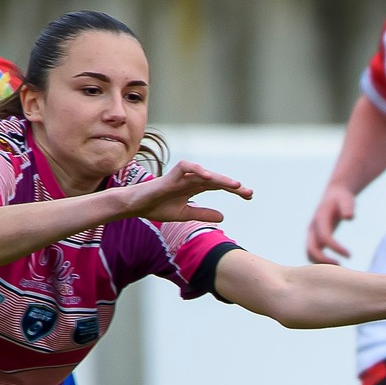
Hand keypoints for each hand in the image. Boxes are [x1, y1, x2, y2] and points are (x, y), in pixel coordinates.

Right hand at [120, 161, 250, 224]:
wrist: (136, 206)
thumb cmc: (157, 207)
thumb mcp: (185, 214)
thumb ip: (202, 214)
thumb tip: (223, 217)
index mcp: (195, 187)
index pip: (219, 186)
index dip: (234, 190)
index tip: (249, 196)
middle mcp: (191, 179)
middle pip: (216, 180)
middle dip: (233, 185)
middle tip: (249, 192)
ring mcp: (181, 176)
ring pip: (205, 174)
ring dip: (221, 179)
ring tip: (235, 185)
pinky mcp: (171, 175)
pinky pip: (186, 168)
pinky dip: (198, 170)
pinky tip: (210, 178)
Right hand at [306, 183, 357, 263]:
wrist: (334, 196)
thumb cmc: (342, 198)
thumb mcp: (347, 200)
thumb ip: (348, 208)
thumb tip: (349, 217)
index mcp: (320, 219)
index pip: (324, 237)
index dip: (336, 248)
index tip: (350, 255)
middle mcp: (312, 228)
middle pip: (311, 249)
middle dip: (323, 260)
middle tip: (340, 265)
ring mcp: (311, 234)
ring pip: (309, 254)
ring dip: (321, 263)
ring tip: (339, 266)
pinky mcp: (315, 239)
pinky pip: (313, 254)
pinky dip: (321, 262)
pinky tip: (336, 264)